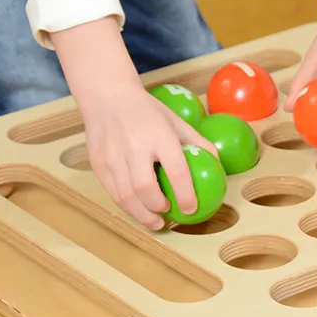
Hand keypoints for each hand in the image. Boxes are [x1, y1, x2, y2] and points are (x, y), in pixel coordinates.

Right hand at [82, 83, 216, 229]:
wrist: (107, 95)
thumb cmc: (149, 112)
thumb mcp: (178, 122)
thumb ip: (199, 144)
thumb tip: (218, 168)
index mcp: (159, 135)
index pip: (176, 170)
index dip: (185, 195)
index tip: (191, 209)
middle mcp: (134, 145)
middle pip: (146, 188)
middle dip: (158, 208)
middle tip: (168, 215)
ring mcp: (112, 154)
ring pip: (126, 195)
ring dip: (142, 215)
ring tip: (155, 222)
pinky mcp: (97, 162)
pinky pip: (113, 192)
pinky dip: (127, 207)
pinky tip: (138, 210)